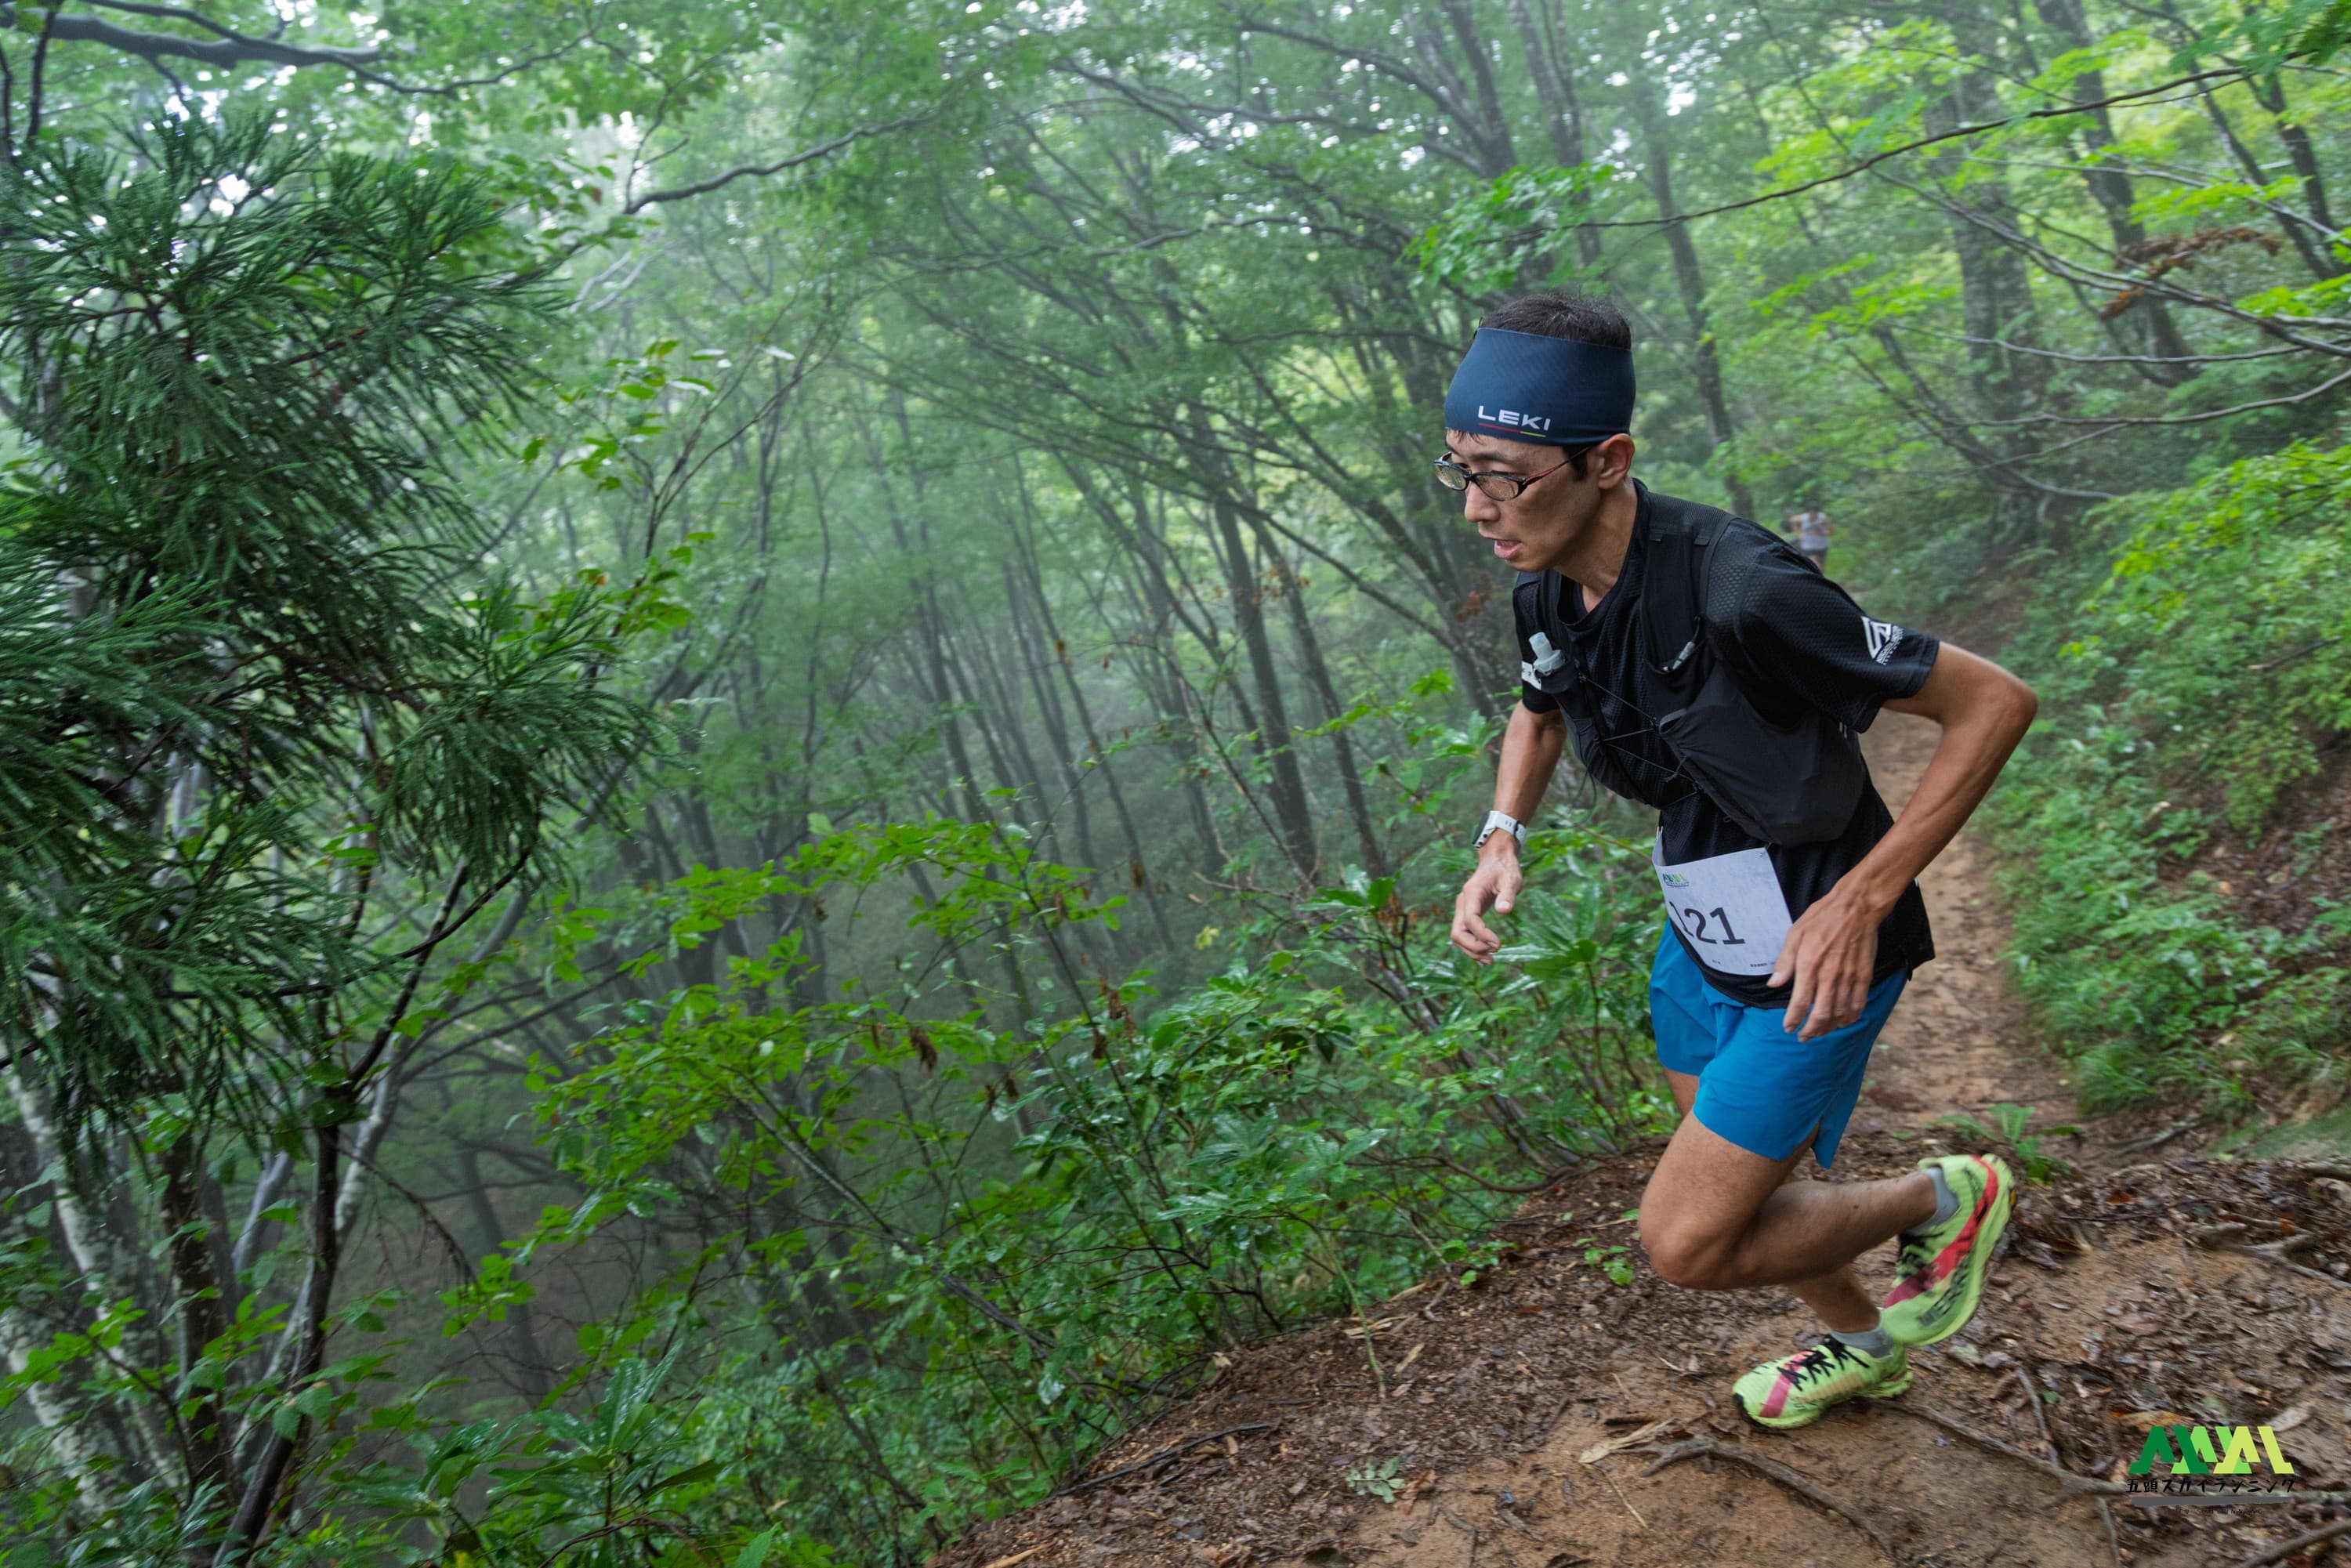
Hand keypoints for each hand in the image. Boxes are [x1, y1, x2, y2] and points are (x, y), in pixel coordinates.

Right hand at [1451, 838, 1522, 963]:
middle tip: (1494, 954)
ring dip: (1472, 951)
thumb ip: (1508, 895)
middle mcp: (1463, 903)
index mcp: (1471, 894)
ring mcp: (1464, 909)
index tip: (1498, 944)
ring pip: (1458, 936)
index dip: (1482, 935)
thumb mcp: (1511, 879)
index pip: (1470, 920)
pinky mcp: (1468, 914)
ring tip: (1491, 961)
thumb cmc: (1505, 869)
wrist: (1496, 860)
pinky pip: (1465, 935)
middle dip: (1473, 947)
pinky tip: (1485, 958)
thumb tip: (1504, 911)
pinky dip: (1472, 948)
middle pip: (1457, 932)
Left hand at [1769, 883, 1884, 1039]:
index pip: (1799, 1003)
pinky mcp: (1864, 975)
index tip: (1788, 1028)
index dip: (1793, 1020)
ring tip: (1820, 1032)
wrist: (1856, 907)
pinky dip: (1851, 1017)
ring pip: (1840, 1013)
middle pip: (1821, 1015)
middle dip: (1811, 1031)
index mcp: (1809, 965)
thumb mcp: (1794, 934)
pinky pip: (1859, 1004)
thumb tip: (1774, 984)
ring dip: (1829, 1028)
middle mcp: (1829, 975)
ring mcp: (1849, 977)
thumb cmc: (1822, 918)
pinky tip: (1844, 1022)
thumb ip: (1784, 962)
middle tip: (1804, 1037)